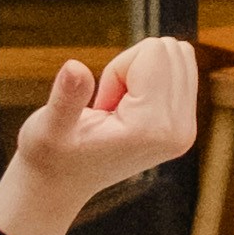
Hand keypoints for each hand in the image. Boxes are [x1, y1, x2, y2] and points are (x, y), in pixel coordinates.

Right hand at [0, 41, 200, 234]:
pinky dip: (153, 76)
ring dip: (142, 70)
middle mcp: (180, 131)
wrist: (60, 184)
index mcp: (153, 129)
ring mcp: (186, 130)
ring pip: (179, 56)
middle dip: (132, 66)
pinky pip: (182, 70)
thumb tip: (74, 66)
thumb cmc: (49, 155)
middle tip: (109, 106)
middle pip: (171, 50)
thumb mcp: (47, 126)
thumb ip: (66, 97)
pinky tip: (129, 108)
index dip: (117, 68)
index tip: (101, 105)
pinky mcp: (185, 126)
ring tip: (118, 108)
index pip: (155, 52)